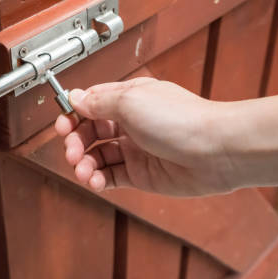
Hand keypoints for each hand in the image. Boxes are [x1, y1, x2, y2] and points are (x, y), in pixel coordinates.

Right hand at [54, 78, 236, 195]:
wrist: (216, 151)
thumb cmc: (182, 120)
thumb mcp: (131, 100)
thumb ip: (98, 101)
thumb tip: (75, 97)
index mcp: (128, 98)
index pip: (90, 104)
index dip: (73, 115)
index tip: (61, 125)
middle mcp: (131, 122)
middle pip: (90, 131)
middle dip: (76, 141)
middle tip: (72, 152)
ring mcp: (136, 149)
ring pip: (98, 156)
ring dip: (84, 164)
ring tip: (84, 172)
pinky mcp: (141, 174)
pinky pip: (111, 176)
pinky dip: (98, 179)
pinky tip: (95, 181)